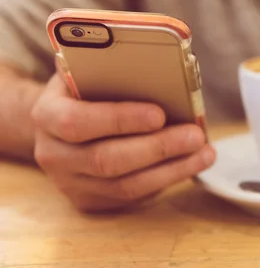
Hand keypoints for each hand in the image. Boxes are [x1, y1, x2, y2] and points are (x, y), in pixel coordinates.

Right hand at [30, 74, 214, 212]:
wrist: (60, 123)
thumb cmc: (86, 88)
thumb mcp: (88, 69)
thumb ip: (112, 68)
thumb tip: (165, 65)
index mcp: (46, 114)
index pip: (77, 122)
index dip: (120, 119)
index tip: (159, 114)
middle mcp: (52, 154)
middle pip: (106, 160)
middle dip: (158, 148)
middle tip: (196, 136)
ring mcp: (69, 184)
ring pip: (125, 187)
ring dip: (172, 170)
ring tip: (205, 152)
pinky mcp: (90, 201)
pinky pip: (133, 198)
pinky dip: (166, 180)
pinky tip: (190, 164)